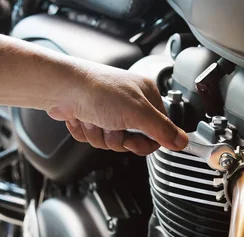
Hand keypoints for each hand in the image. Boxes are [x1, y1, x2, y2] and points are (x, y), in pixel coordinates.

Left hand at [46, 62, 187, 155]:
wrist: (60, 88)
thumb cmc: (97, 91)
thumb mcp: (138, 114)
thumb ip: (163, 130)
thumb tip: (183, 142)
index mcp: (146, 95)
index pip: (159, 130)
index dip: (146, 142)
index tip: (135, 142)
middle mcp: (129, 101)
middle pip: (134, 139)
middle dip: (119, 139)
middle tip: (113, 128)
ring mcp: (108, 109)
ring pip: (112, 141)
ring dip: (101, 136)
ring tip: (95, 120)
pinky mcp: (90, 116)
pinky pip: (95, 138)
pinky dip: (87, 132)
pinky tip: (83, 119)